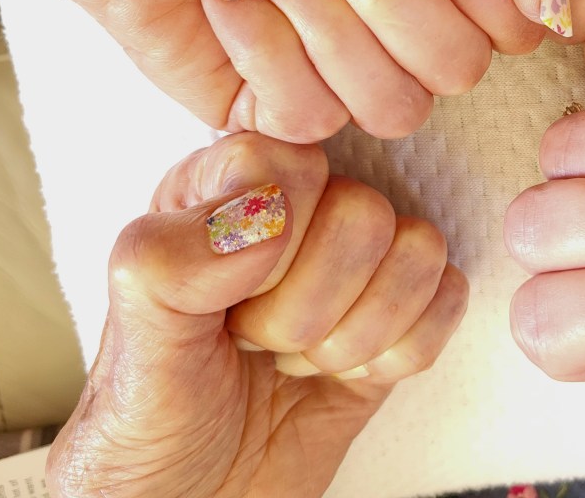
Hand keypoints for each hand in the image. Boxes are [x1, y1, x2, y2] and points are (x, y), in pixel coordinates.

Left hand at [47, 133, 467, 496]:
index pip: (289, 162)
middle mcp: (296, 212)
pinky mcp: (401, 310)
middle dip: (310, 309)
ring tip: (299, 359)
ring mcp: (355, 262)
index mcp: (220, 192)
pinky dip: (399, 355)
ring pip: (418, 250)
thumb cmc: (154, 422)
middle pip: (364, 214)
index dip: (273, 240)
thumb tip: (263, 214)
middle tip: (262, 342)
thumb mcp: (135, 345)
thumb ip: (170, 263)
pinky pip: (449, 298)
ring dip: (356, 335)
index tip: (235, 298)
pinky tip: (346, 372)